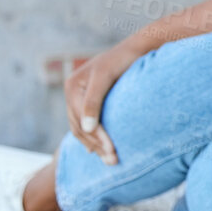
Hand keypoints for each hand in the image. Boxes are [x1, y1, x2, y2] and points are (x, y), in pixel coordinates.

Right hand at [65, 42, 144, 164]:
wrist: (138, 48)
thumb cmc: (123, 60)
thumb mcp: (105, 78)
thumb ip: (93, 101)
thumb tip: (87, 128)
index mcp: (73, 87)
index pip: (82, 120)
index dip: (97, 137)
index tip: (112, 151)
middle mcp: (74, 92)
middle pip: (80, 127)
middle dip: (97, 145)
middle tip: (113, 162)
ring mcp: (81, 97)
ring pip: (83, 129)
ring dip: (95, 145)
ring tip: (110, 160)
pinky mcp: (92, 101)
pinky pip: (88, 124)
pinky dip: (93, 138)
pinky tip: (98, 150)